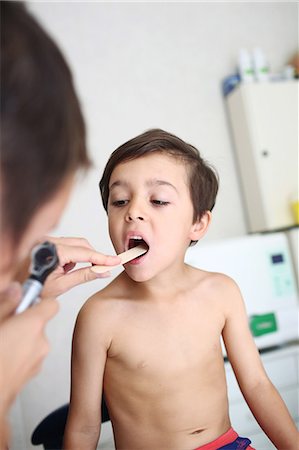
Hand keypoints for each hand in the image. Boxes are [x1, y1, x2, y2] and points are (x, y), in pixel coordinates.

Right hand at [0, 284, 57, 437]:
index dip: (39, 302)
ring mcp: (38, 360)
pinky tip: (4, 359)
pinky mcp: (33, 374)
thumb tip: (16, 289)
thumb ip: (6, 304)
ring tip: (2, 344)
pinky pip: (30, 356)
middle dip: (25, 323)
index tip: (25, 301)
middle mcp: (41, 341)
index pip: (51, 304)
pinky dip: (20, 355)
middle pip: (40, 323)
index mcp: (33, 325)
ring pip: (34, 341)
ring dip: (22, 340)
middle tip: (6, 325)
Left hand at [41, 237, 120, 297]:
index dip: (102, 257)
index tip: (115, 260)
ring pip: (75, 243)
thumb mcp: (62, 285)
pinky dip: (70, 256)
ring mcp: (46, 240)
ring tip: (69, 273)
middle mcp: (48, 241)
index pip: (85, 252)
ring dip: (80, 257)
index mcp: (53, 251)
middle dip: (92, 256)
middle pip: (82, 243)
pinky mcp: (45, 242)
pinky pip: (66, 244)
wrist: (18, 289)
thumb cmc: (33, 289)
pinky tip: (62, 268)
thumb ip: (85, 276)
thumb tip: (104, 271)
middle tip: (102, 268)